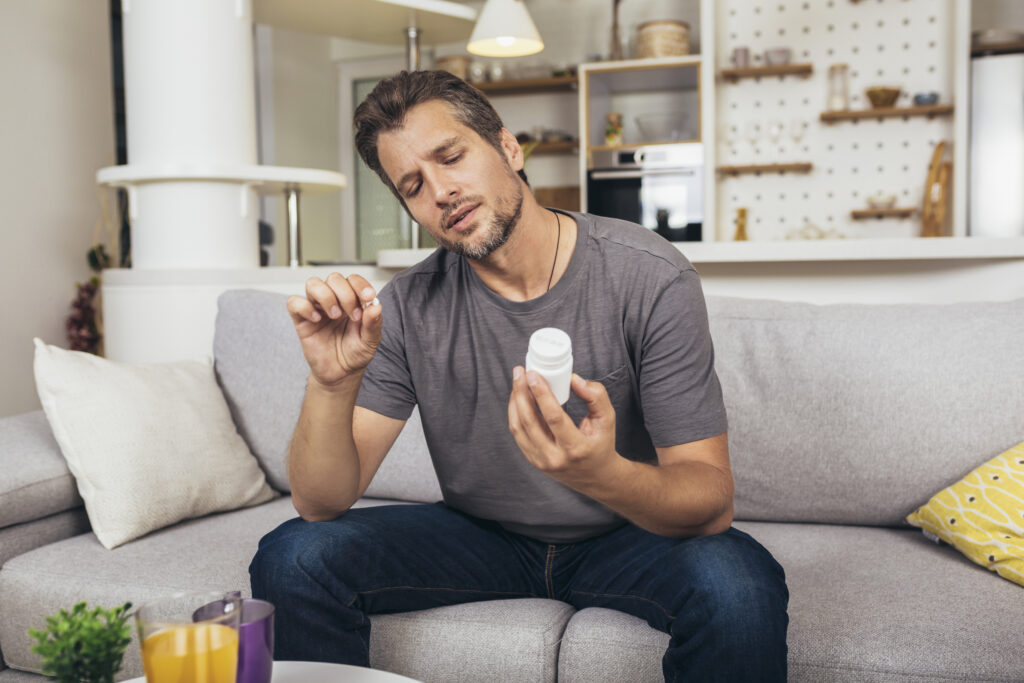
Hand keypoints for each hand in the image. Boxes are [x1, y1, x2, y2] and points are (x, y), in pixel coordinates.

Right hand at [287, 273, 381, 388]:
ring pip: (313, 284)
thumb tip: (376, 306)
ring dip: (326, 296)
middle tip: (354, 315)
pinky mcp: (302, 320)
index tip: (368, 297)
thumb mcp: (370, 341)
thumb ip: (373, 324)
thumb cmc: (354, 354)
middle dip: (346, 294)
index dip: (360, 285)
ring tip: (335, 315)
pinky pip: (294, 302)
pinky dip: (305, 307)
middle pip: (334, 278)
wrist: (340, 374)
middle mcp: (334, 300)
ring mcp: (316, 308)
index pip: (353, 280)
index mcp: (352, 301)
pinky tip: (317, 320)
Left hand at [507, 368, 619, 491]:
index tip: (533, 374)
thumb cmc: (601, 444)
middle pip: (530, 421)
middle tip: (520, 372)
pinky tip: (518, 398)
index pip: (554, 417)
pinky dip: (515, 413)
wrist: (596, 477)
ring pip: (518, 427)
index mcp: (576, 448)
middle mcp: (555, 458)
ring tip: (518, 381)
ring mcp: (541, 461)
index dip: (541, 394)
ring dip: (515, 401)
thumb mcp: (607, 419)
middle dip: (521, 393)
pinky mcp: (533, 460)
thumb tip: (573, 379)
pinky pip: (518, 434)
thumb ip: (596, 396)